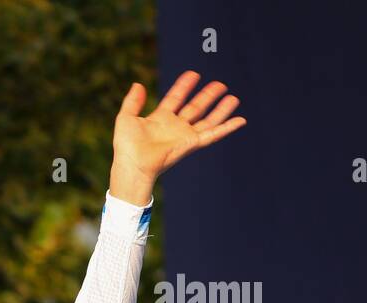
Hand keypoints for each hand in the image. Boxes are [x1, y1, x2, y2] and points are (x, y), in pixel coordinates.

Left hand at [109, 71, 245, 203]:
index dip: (183, 87)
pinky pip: (213, 134)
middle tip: (220, 84)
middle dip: (207, 96)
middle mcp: (174, 127)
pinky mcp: (192, 144)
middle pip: (196, 108)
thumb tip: (138, 84)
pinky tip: (240, 120)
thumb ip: (132, 101)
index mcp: (160, 119)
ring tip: (233, 97)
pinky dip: (227, 128)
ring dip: (221, 109)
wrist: (133, 164)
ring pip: (208, 120)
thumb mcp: (125, 118)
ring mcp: (184, 135)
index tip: (193, 74)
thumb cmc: (126, 146)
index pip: (175, 99)